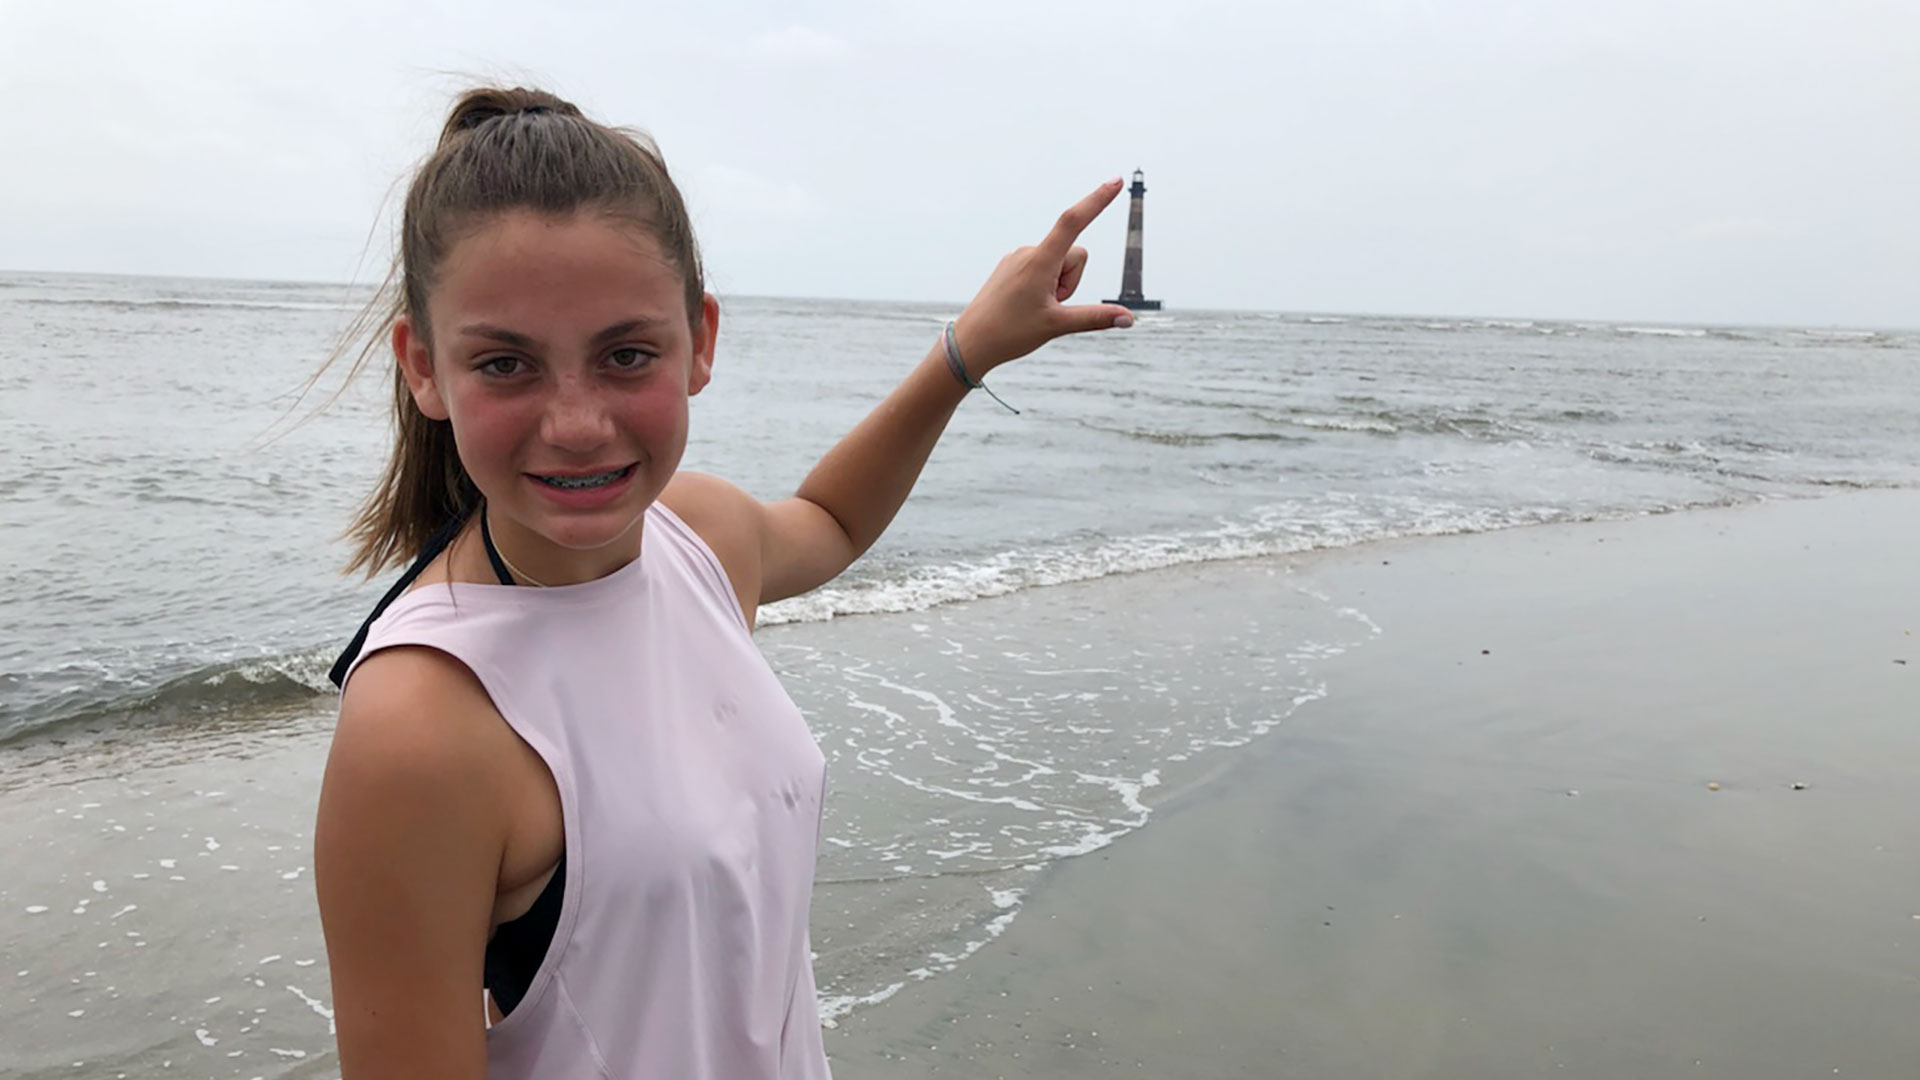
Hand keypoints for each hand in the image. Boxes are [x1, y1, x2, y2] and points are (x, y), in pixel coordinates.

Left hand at [951, 178, 1136, 375]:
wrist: (970, 343)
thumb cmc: (1009, 333)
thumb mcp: (1057, 325)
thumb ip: (1096, 318)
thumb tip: (1128, 319)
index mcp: (1040, 261)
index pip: (1074, 221)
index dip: (1097, 200)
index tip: (1116, 182)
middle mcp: (1028, 252)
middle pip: (1074, 255)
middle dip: (1072, 280)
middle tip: (1050, 306)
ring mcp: (1018, 258)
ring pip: (1058, 263)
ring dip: (1058, 285)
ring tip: (1035, 307)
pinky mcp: (1012, 266)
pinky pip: (1042, 268)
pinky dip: (1044, 285)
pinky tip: (1025, 304)